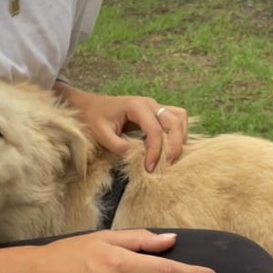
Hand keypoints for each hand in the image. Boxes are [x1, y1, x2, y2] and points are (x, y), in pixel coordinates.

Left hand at [55, 83, 187, 171]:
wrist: (91, 106)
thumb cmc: (95, 118)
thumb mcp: (101, 132)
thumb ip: (116, 144)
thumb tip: (133, 154)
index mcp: (136, 106)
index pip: (155, 130)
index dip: (155, 151)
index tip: (149, 168)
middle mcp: (150, 104)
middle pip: (175, 122)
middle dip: (175, 145)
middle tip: (168, 164)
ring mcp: (155, 106)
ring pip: (180, 118)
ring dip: (180, 137)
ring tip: (171, 156)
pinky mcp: (157, 112)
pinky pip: (176, 118)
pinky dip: (179, 132)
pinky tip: (170, 146)